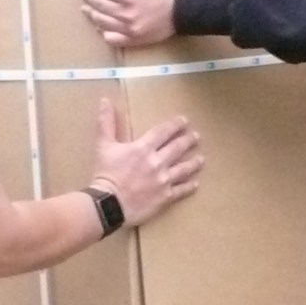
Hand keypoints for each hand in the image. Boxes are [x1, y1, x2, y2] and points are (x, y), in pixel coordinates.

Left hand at [79, 0, 180, 49]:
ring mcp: (128, 29)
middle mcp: (124, 14)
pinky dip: (103, 32)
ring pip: (101, 23)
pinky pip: (112, 38)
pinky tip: (100, 26)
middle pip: (98, 6)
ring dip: (91, 14)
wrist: (181, 8)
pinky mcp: (133, 39)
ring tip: (87, 8)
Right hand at [87, 99, 201, 224]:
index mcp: (143, 148)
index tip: (184, 121)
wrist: (109, 204)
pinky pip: (181, 190)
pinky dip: (189, 187)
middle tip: (196, 136)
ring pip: (184, 169)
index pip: (163, 132)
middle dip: (188, 140)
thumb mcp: (103, 145)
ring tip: (201, 159)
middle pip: (177, 148)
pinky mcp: (165, 197)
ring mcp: (163, 180)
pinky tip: (195, 184)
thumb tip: (104, 100)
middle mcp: (157, 162)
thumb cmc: (105, 174)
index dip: (175, 125)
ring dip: (194, 163)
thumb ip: (106, 122)